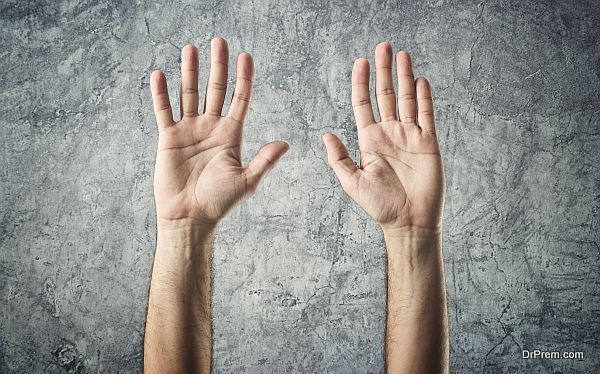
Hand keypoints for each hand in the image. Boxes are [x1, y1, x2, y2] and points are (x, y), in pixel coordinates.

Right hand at [150, 38, 288, 228]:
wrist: (190, 217)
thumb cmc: (220, 202)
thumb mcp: (247, 181)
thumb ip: (264, 160)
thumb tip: (286, 143)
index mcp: (231, 135)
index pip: (240, 99)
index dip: (243, 78)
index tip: (246, 56)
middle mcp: (211, 128)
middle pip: (216, 90)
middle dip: (218, 65)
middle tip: (219, 41)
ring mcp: (189, 131)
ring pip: (190, 94)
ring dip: (190, 72)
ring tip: (190, 48)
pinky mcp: (169, 138)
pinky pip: (164, 111)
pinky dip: (162, 93)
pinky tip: (160, 75)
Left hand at [323, 42, 443, 231]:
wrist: (408, 222)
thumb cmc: (379, 206)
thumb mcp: (351, 182)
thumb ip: (338, 158)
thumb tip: (326, 135)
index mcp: (369, 140)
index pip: (363, 104)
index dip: (361, 83)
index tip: (359, 62)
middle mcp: (389, 133)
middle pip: (385, 95)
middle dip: (383, 71)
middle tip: (382, 47)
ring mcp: (410, 136)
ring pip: (406, 99)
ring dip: (404, 77)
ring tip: (402, 54)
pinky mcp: (429, 143)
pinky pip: (426, 115)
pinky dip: (423, 97)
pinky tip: (420, 80)